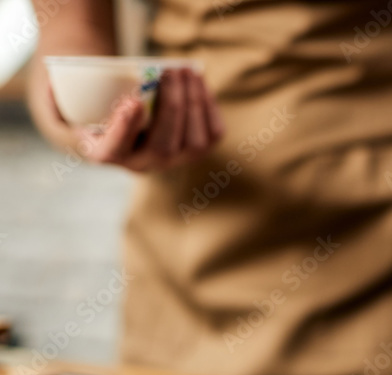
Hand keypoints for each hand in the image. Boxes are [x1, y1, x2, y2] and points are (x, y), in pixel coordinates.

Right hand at [69, 68, 223, 171]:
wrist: (115, 116)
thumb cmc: (88, 103)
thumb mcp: (64, 100)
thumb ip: (58, 97)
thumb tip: (59, 85)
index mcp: (104, 154)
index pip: (115, 149)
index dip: (125, 128)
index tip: (132, 101)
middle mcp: (141, 165)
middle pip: (163, 146)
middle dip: (171, 107)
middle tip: (170, 71)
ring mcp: (171, 162)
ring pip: (193, 143)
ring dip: (193, 104)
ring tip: (186, 70)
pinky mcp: (193, 152)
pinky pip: (211, 136)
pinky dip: (209, 108)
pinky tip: (198, 83)